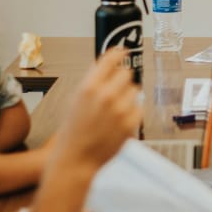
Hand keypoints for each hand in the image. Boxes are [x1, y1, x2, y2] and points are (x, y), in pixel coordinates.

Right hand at [50, 47, 141, 172]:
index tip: (123, 51)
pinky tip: (118, 121)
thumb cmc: (73, 131)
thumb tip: (105, 63)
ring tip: (113, 110)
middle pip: (127, 73)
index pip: (111, 59)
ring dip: (127, 96)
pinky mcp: (131, 123)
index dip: (118, 53)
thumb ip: (92, 81)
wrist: (76, 159)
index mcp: (89, 87)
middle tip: (114, 91)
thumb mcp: (75, 100)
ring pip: (134, 90)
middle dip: (121, 80)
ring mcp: (120, 110)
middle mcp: (106, 96)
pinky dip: (132, 112)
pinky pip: (139, 107)